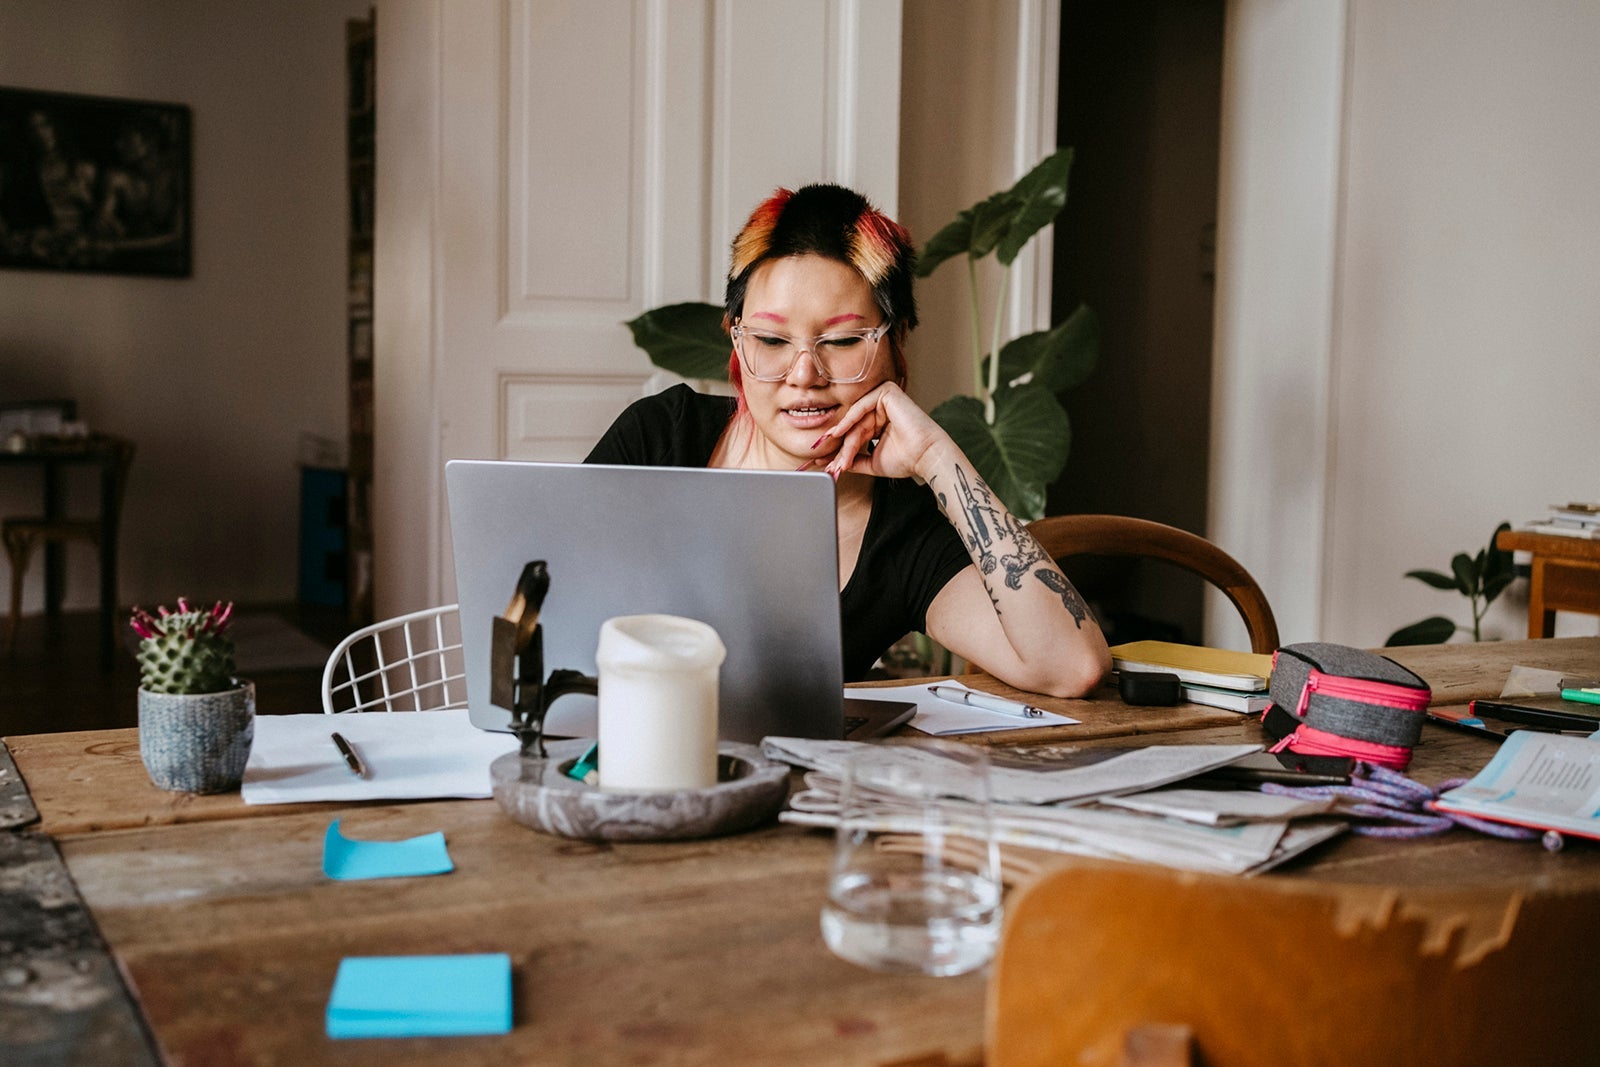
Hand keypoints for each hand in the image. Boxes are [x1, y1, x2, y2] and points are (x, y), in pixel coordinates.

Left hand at [810, 383, 952, 482]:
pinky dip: (850, 420)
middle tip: (830, 465)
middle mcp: (882, 409)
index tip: (826, 463)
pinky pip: (862, 406)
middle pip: (854, 427)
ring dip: (847, 440)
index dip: (841, 450)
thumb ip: (854, 460)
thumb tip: (834, 466)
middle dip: (841, 448)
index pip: (855, 433)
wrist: (926, 457)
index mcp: (880, 422)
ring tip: (840, 459)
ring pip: (856, 420)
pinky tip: (839, 434)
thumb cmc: (907, 460)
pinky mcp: (887, 392)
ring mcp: (885, 399)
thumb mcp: (872, 462)